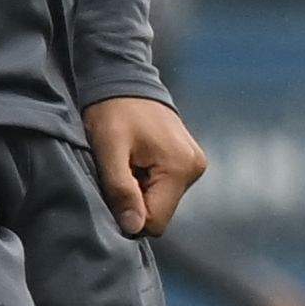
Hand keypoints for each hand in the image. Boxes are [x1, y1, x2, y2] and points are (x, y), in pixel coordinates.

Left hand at [87, 98, 207, 237]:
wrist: (125, 78)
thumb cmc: (113, 111)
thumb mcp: (109, 149)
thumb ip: (121, 190)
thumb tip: (133, 227)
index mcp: (179, 168)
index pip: (156, 221)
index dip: (130, 216)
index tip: (112, 192)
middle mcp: (195, 169)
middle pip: (161, 212)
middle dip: (136, 202)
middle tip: (119, 173)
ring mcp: (195, 165)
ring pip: (163, 201)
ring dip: (141, 192)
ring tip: (127, 164)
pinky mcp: (190, 161)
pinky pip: (167, 188)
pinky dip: (149, 182)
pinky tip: (137, 161)